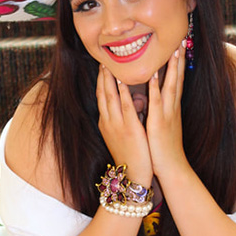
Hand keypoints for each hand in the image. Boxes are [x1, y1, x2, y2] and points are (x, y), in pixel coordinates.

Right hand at [96, 65, 152, 186]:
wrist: (133, 176)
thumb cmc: (131, 156)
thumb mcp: (121, 135)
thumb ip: (123, 118)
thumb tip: (130, 103)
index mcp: (106, 123)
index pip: (101, 97)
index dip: (101, 81)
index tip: (102, 67)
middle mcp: (108, 121)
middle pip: (102, 93)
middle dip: (102, 75)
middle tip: (102, 59)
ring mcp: (117, 124)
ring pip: (110, 96)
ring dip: (109, 78)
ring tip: (109, 63)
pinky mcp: (129, 128)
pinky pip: (124, 105)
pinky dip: (122, 91)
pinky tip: (122, 79)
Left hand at [146, 42, 187, 177]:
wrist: (172, 167)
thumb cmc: (164, 148)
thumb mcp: (163, 125)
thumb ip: (159, 110)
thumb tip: (154, 99)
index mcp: (171, 107)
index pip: (177, 80)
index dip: (178, 63)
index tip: (179, 46)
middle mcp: (172, 107)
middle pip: (178, 78)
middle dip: (179, 58)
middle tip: (183, 39)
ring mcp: (167, 114)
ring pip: (171, 85)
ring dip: (173, 67)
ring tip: (175, 49)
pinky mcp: (159, 123)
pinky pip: (158, 102)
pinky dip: (156, 87)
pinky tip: (155, 75)